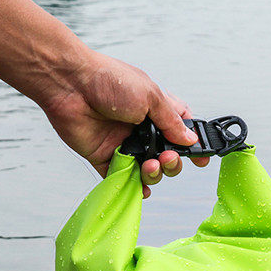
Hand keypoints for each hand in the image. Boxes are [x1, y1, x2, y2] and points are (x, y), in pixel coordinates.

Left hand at [40, 51, 208, 197]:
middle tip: (167, 158)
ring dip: (155, 174)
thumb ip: (171, 122)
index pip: (180, 130)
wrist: (70, 85)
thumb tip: (190, 139)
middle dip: (172, 162)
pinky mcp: (104, 157)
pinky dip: (133, 187)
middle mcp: (141, 128)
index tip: (201, 159)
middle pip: (166, 155)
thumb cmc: (110, 81)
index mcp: (155, 109)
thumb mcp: (150, 96)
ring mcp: (123, 144)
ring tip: (150, 166)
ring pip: (147, 170)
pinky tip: (141, 189)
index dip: (192, 145)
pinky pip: (121, 178)